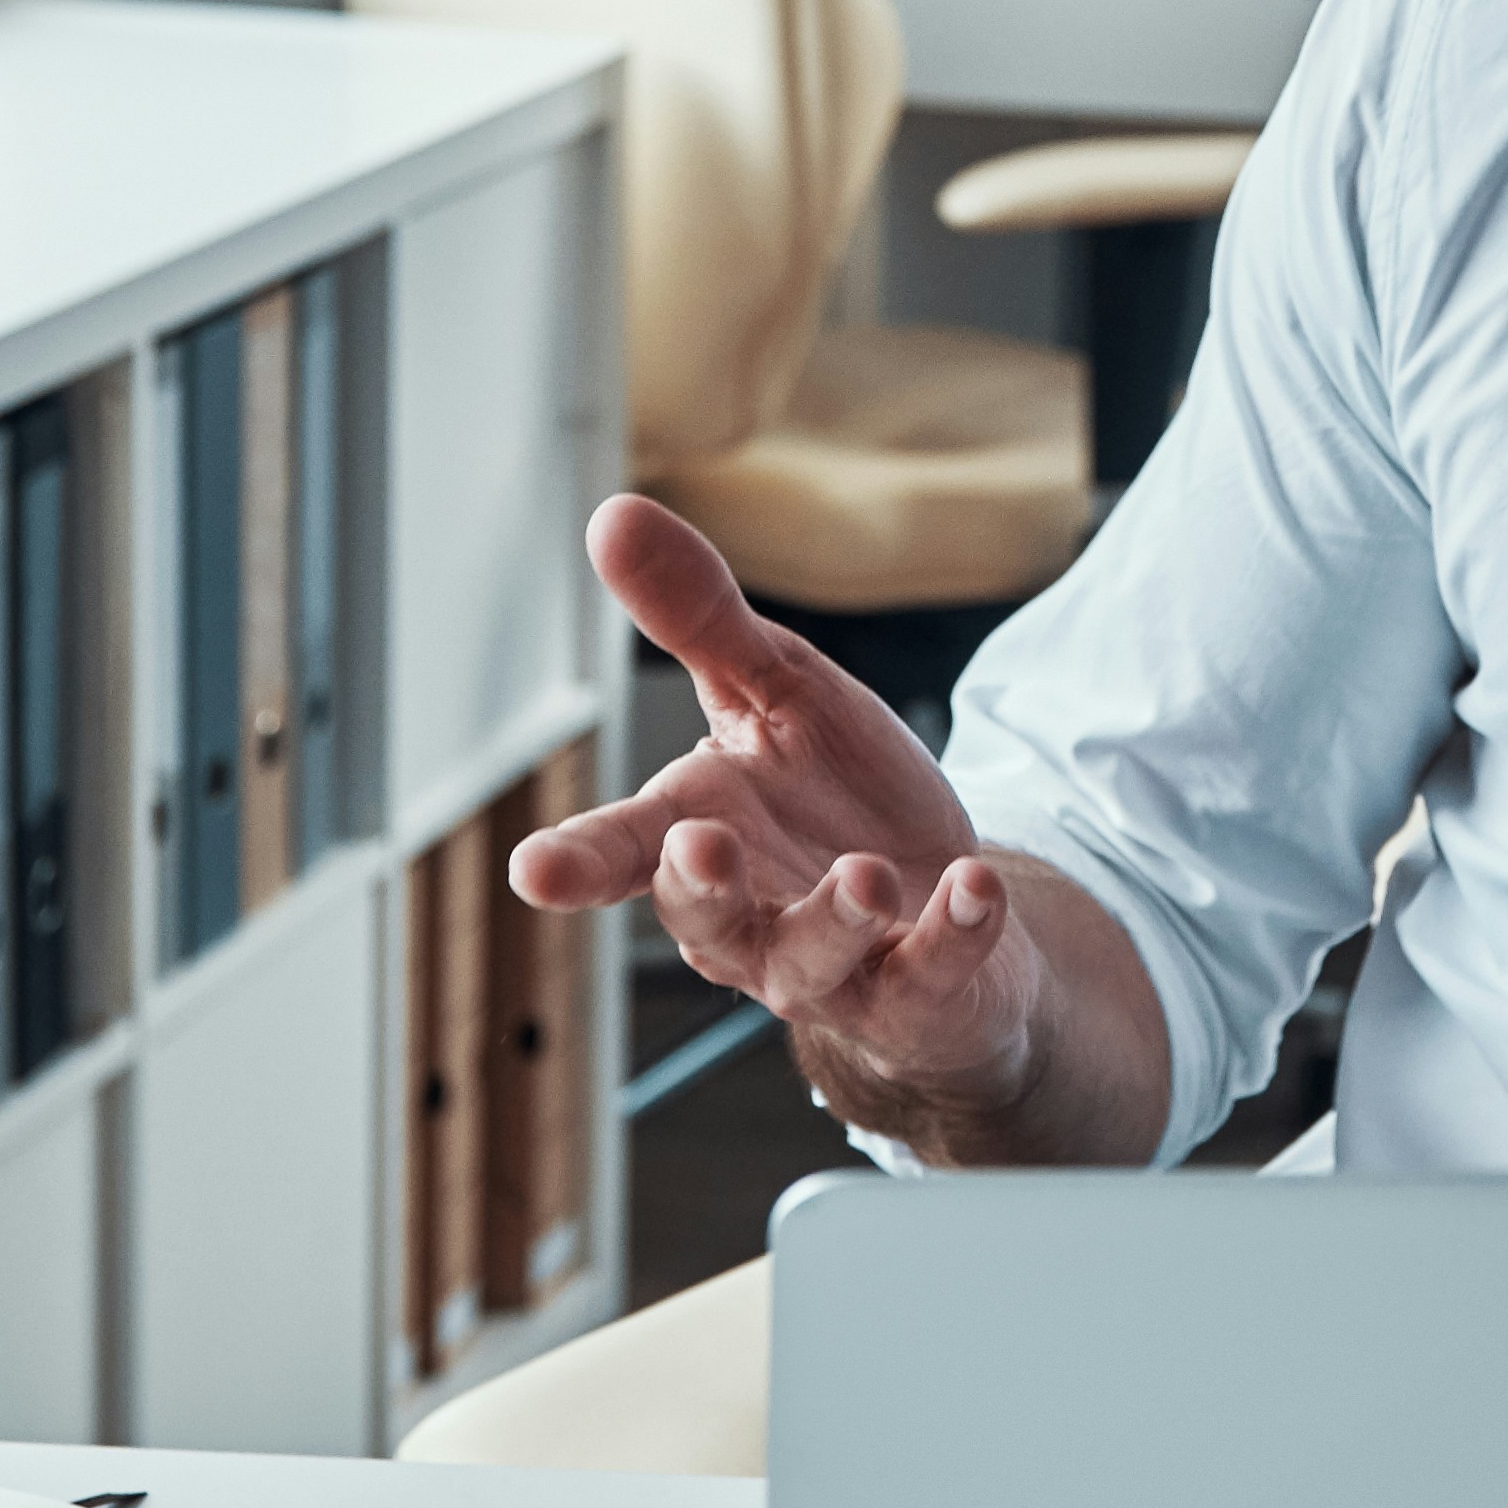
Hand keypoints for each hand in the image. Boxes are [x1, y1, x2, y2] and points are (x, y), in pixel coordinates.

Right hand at [511, 494, 1069, 1159]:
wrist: (943, 895)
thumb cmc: (835, 797)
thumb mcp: (774, 690)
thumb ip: (698, 620)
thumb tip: (613, 516)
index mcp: (697, 837)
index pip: (624, 851)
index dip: (578, 862)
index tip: (533, 871)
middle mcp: (750, 919)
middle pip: (706, 918)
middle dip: (701, 887)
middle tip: (703, 842)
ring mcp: (833, 967)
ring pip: (811, 962)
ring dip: (834, 918)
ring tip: (865, 875)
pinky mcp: (919, 992)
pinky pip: (931, 973)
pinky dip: (956, 932)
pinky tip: (973, 884)